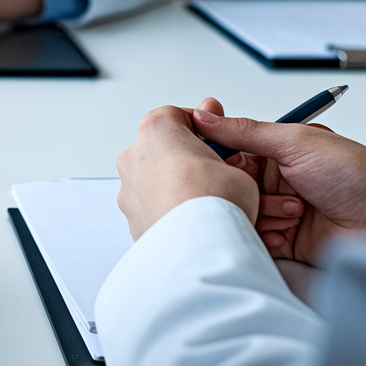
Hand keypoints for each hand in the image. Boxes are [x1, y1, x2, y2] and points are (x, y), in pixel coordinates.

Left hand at [115, 101, 259, 240]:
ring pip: (157, 182)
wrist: (199, 249)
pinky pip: (153, 209)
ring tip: (208, 204)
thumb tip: (217, 118)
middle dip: (188, 161)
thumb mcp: (236, 162)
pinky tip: (195, 223)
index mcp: (157, 131)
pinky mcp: (131, 220)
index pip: (176, 117)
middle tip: (216, 176)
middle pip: (163, 151)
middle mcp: (134, 158)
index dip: (202, 129)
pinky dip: (170, 213)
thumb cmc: (216, 201)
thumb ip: (223, 139)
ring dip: (178, 188)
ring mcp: (128, 190)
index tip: (216, 142)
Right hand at [192, 105, 365, 266]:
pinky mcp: (287, 240)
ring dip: (263, 213)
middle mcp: (278, 179)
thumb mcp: (295, 141)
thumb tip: (204, 116)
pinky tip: (286, 232)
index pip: (232, 152)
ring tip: (294, 212)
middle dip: (246, 191)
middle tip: (263, 192)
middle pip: (234, 186)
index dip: (221, 159)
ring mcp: (282, 210)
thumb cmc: (355, 174)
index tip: (211, 163)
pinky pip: (257, 238)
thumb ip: (245, 131)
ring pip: (244, 213)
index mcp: (278, 150)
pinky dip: (266, 236)